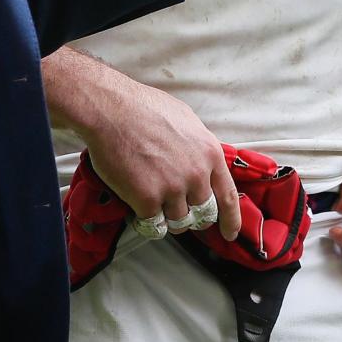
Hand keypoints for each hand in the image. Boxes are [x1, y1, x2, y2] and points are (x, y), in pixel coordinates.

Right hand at [84, 76, 240, 240]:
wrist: (111, 109)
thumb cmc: (143, 108)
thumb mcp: (186, 121)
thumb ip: (198, 147)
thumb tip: (201, 162)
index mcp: (209, 154)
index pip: (229, 197)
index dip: (230, 220)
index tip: (229, 233)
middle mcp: (196, 175)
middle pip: (203, 214)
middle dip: (192, 216)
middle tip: (177, 210)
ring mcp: (173, 189)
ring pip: (178, 223)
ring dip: (166, 217)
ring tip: (151, 200)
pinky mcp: (147, 200)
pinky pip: (154, 225)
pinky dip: (146, 221)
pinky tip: (138, 207)